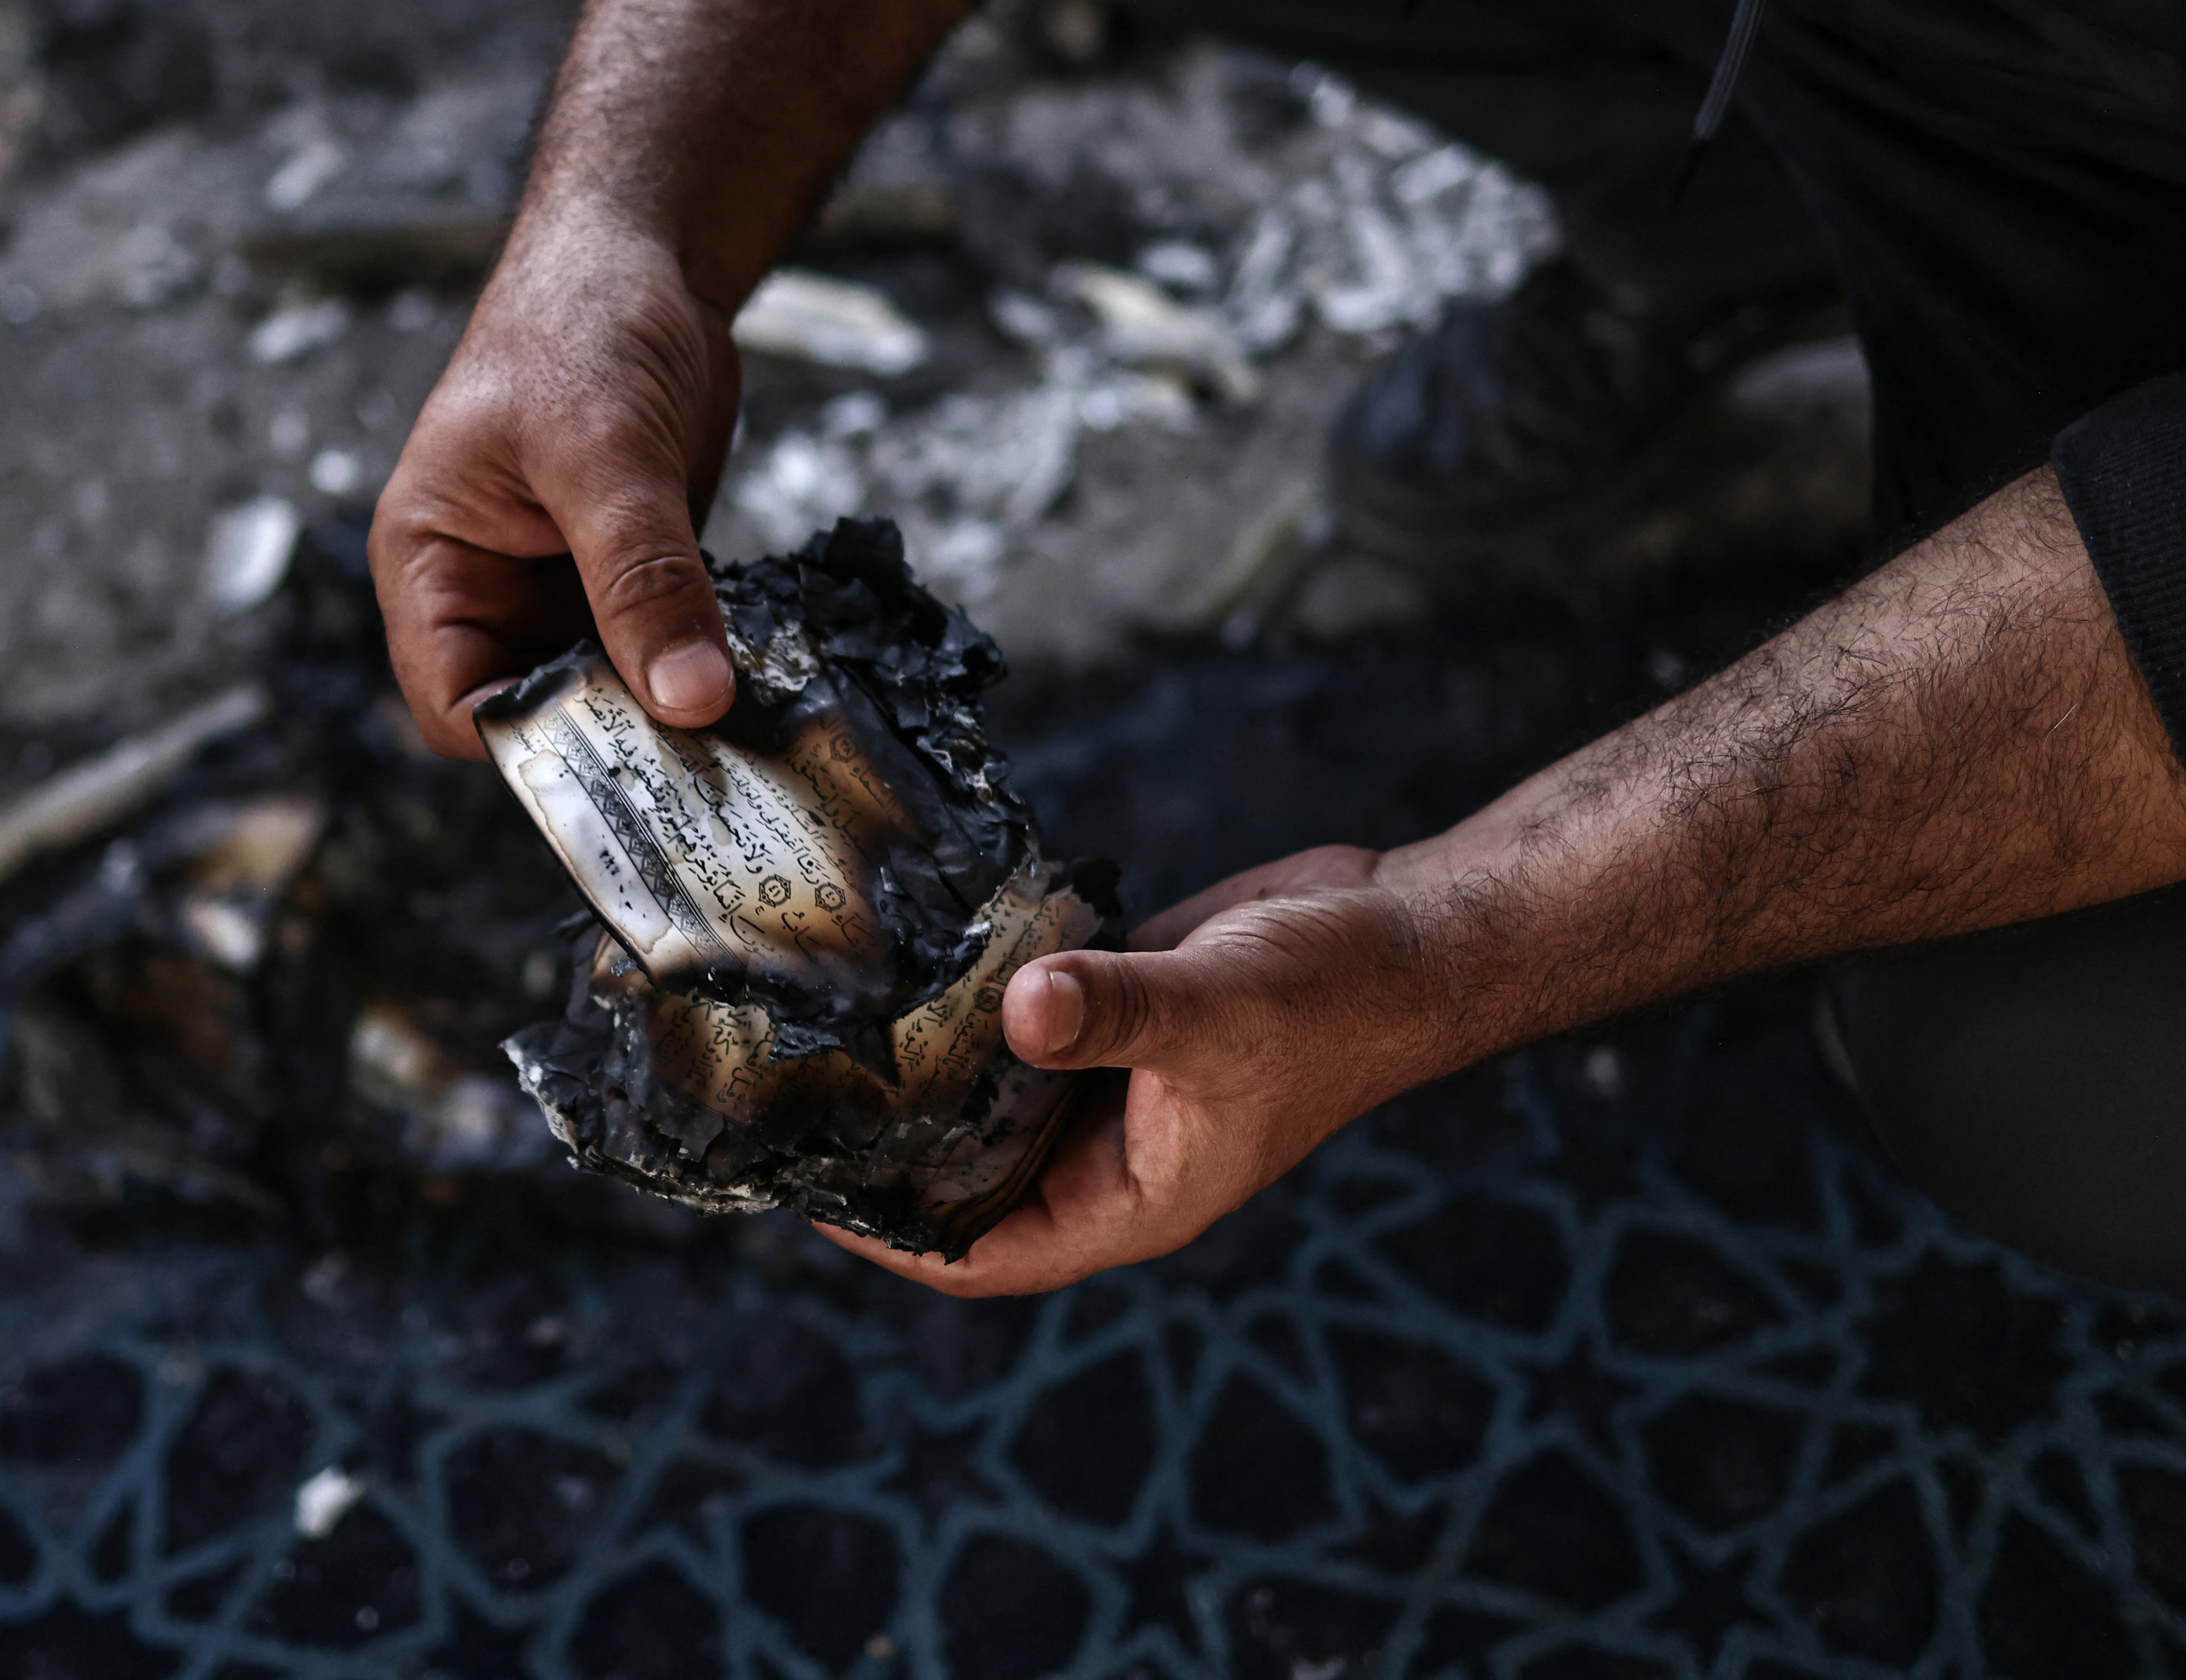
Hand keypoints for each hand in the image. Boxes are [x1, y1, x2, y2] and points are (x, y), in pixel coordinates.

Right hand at [371, 217, 743, 758]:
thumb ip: (644, 578)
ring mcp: (559, 589)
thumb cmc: (577, 324)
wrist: (642, 257)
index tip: (624, 766)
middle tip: (706, 763)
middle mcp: (485, 590)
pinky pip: (659, 654)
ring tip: (743, 733)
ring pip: (607, 694)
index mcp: (430, 563)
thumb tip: (691, 697)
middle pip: (536, 716)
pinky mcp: (629, 580)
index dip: (530, 745)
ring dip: (667, 713)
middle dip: (613, 741)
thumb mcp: (604, 454)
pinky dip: (700, 672)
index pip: (455, 706)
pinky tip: (755, 684)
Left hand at [818, 844, 1457, 1296]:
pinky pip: (1015, 1028)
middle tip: (784, 1100)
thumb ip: (1118, 1012)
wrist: (1401, 932)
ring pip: (986, 1100)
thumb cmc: (1335, 995)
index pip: (984, 1253)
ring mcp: (1106, 1087)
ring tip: (817, 1028)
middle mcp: (1110, 1156)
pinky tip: (896, 960)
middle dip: (886, 1152)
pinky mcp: (1106, 1018)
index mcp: (1134, 1200)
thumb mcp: (1218, 1007)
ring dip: (920, 1071)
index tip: (804, 1194)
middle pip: (968, 1179)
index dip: (892, 1238)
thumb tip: (1022, 1008)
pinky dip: (963, 1006)